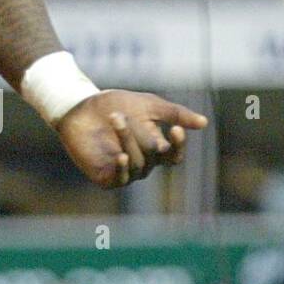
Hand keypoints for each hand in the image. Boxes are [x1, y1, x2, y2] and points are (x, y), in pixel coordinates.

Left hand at [56, 90, 207, 187]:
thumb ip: (174, 113)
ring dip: (126, 141)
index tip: (176, 129)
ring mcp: (125, 172)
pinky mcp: (105, 176)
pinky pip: (119, 179)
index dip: (178, 145)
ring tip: (114, 118)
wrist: (80, 106)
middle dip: (139, 135)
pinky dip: (122, 169)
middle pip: (153, 156)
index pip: (174, 155)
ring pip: (137, 164)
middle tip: (119, 114)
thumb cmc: (115, 104)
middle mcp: (143, 163)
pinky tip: (121, 155)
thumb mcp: (147, 104)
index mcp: (156, 149)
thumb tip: (204, 123)